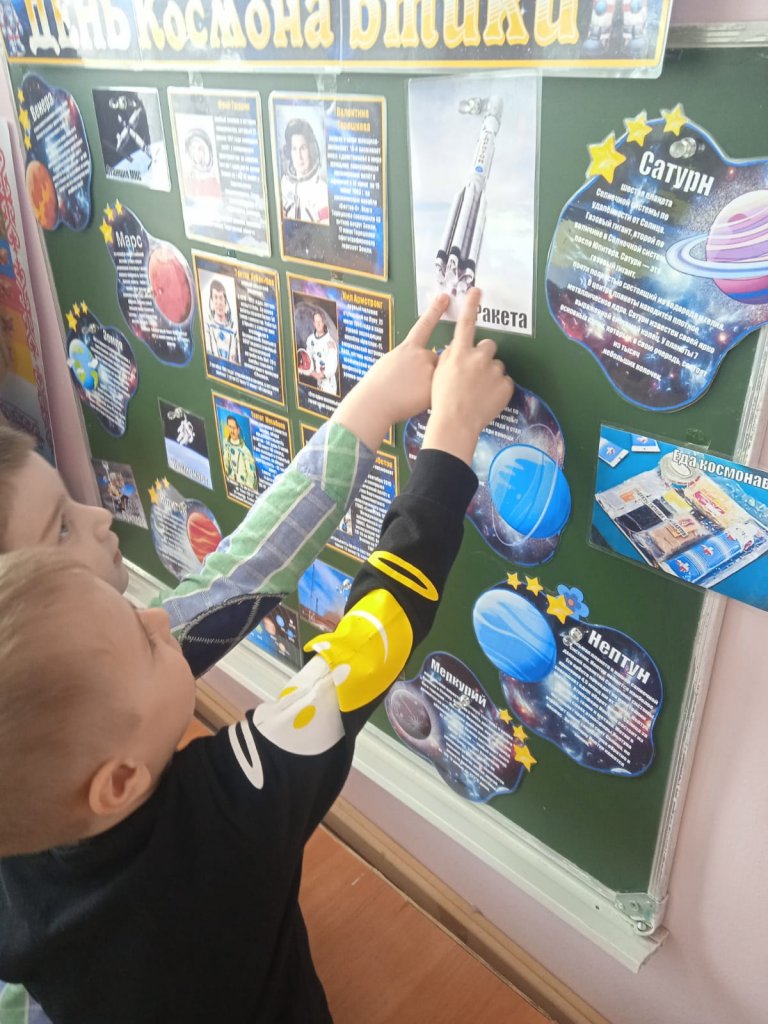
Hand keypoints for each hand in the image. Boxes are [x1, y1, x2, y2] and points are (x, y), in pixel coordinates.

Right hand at [331, 293, 448, 451]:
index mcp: (406, 348)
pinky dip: (432, 397)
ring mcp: (429, 371)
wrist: (374, 404)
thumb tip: (411, 362)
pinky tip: (415, 401)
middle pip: (435, 358)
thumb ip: (404, 359)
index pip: (424, 324)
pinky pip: (441, 391)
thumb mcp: (388, 364)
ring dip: (431, 383)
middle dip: (430, 369)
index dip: (436, 310)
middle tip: (411, 382)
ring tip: (411, 395)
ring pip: (439, 376)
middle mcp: (420, 356)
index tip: (445, 296)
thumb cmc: (376, 388)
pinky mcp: (435, 387)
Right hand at [423, 288, 513, 465]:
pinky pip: (504, 382)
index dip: (471, 305)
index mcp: (459, 353)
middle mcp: (478, 357)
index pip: (466, 323)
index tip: (477, 290)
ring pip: (496, 366)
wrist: (455, 423)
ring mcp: (494, 371)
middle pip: (488, 346)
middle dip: (484, 355)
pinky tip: (487, 399)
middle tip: (476, 372)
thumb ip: (450, 355)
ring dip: (490, 374)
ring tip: (479, 392)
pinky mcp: (506, 385)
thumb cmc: (441, 399)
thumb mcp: (438, 372)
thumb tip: (458, 347)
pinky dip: (498, 389)